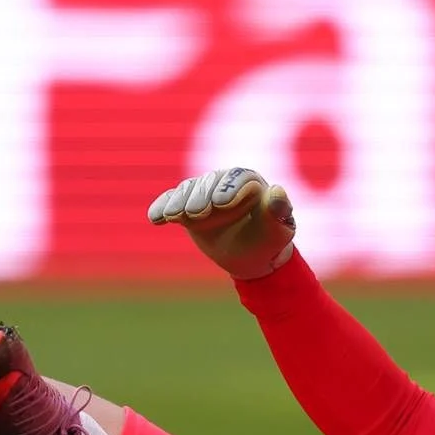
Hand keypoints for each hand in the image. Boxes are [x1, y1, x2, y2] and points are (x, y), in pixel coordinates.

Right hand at [147, 167, 296, 279]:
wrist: (251, 256)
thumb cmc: (269, 241)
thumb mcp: (279, 230)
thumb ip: (279, 211)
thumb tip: (278, 191)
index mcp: (250, 182)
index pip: (238, 177)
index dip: (229, 188)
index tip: (221, 205)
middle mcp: (224, 182)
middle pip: (209, 182)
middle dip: (201, 196)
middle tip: (197, 213)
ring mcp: (203, 193)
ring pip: (188, 190)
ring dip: (179, 202)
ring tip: (172, 216)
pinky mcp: (186, 206)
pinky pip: (171, 202)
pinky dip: (161, 208)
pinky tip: (155, 219)